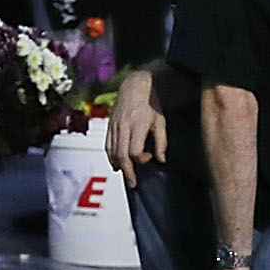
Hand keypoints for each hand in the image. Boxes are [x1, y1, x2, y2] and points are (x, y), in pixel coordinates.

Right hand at [107, 67, 164, 184]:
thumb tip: (161, 159)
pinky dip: (111, 156)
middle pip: (121, 154)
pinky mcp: (109, 125)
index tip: (149, 158)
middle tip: (132, 182)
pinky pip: (107, 144)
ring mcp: (114, 125)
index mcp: (137, 124)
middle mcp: (123, 125)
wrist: (134, 86)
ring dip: (118, 165)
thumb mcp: (161, 121)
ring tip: (125, 174)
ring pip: (111, 151)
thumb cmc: (150, 103)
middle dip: (127, 171)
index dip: (141, 158)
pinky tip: (116, 163)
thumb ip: (161, 141)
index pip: (134, 150)